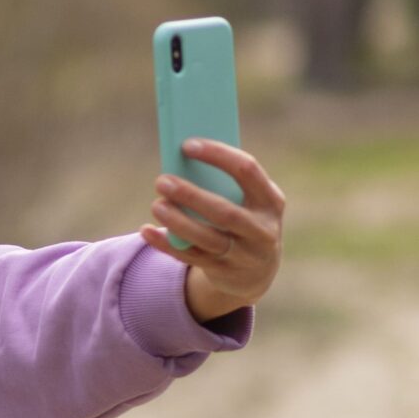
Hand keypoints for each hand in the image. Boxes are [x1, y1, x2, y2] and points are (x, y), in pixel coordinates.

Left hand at [139, 139, 284, 317]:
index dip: (217, 155)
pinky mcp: (223, 272)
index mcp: (271, 201)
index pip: (247, 171)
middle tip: (162, 180)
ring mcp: (244, 255)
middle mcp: (262, 230)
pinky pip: (191, 257)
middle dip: (191, 195)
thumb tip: (179, 160)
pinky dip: (166, 244)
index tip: (187, 145)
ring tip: (157, 205)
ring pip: (207, 239)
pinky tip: (147, 230)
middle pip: (225, 212)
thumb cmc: (244, 218)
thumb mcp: (248, 201)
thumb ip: (223, 183)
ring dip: (178, 222)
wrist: (256, 272)